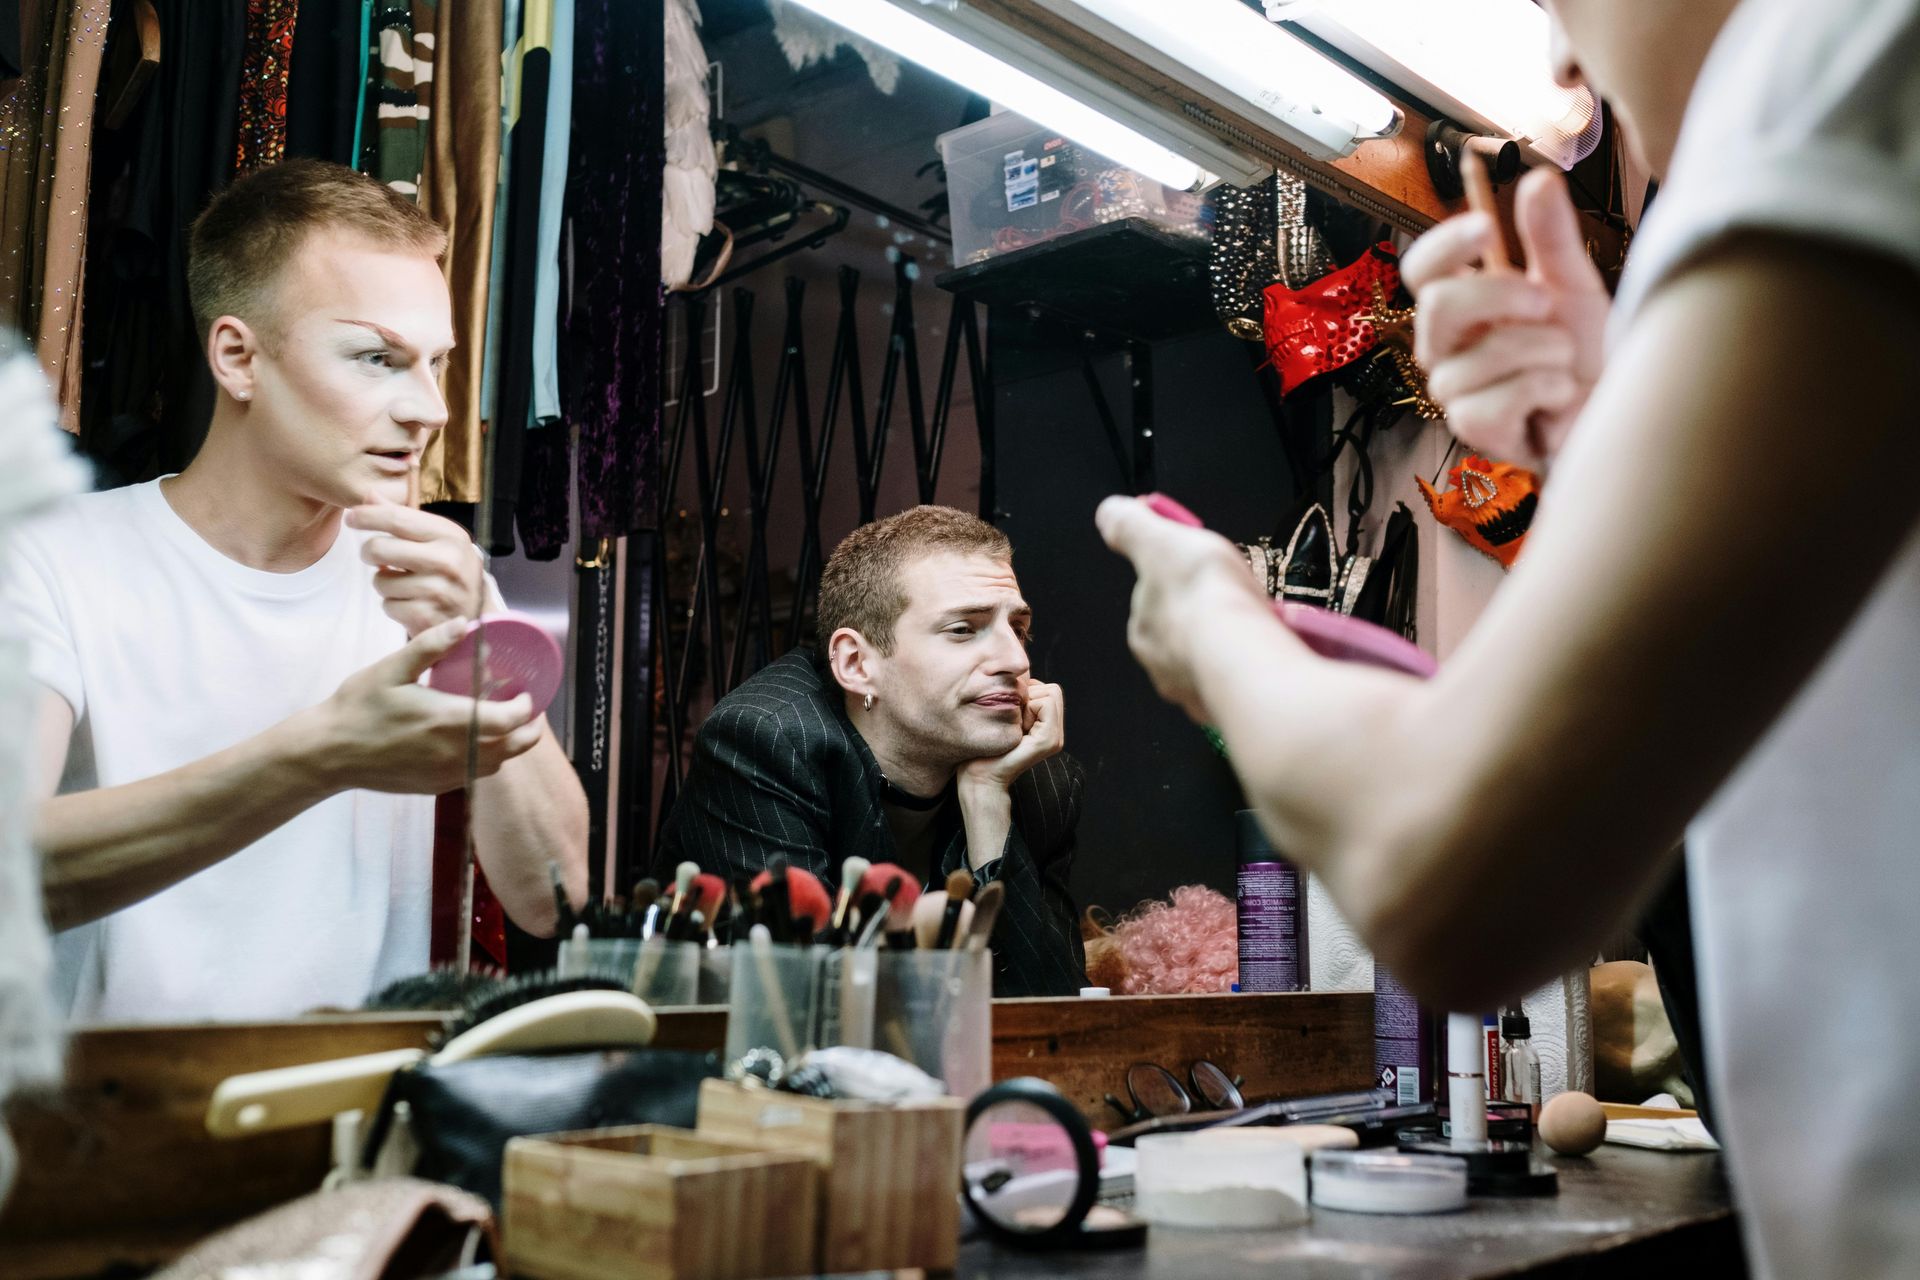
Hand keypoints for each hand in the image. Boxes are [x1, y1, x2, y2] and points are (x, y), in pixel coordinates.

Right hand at [305, 618, 544, 794]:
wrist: (329, 754)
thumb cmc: (358, 708)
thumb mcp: (391, 669)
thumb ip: (430, 646)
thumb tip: (462, 624)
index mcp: (450, 721)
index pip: (511, 720)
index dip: (527, 707)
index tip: (525, 692)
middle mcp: (455, 753)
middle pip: (514, 747)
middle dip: (529, 729)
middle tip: (528, 709)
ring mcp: (447, 774)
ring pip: (497, 764)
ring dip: (509, 745)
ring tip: (504, 723)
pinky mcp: (436, 786)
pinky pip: (475, 775)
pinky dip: (486, 758)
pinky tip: (472, 740)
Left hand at [345, 502, 500, 637]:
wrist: (476, 614)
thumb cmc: (449, 570)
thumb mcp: (436, 539)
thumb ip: (403, 517)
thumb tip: (370, 495)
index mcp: (450, 535)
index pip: (398, 518)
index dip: (367, 515)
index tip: (351, 517)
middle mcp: (447, 561)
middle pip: (379, 548)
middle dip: (368, 552)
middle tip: (375, 556)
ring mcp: (438, 591)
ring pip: (379, 580)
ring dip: (384, 583)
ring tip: (404, 584)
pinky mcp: (427, 616)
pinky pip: (387, 606)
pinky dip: (393, 605)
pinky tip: (411, 602)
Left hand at [959, 679, 1065, 791]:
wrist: (978, 776)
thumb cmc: (983, 746)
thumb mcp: (1003, 716)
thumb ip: (1017, 699)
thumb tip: (1020, 672)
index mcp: (1046, 728)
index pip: (1048, 689)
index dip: (1026, 694)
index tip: (1010, 717)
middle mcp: (1055, 733)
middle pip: (1052, 689)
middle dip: (1029, 696)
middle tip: (1012, 721)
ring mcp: (1055, 738)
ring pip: (1051, 693)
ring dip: (1027, 703)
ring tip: (1014, 726)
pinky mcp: (1049, 740)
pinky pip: (1046, 702)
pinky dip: (1028, 708)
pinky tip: (1016, 729)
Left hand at [1095, 495, 1273, 718]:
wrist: (1242, 656)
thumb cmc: (1202, 595)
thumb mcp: (1160, 541)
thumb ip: (1130, 527)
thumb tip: (1108, 513)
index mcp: (1143, 630)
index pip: (1156, 600)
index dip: (1179, 580)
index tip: (1205, 569)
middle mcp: (1161, 667)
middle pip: (1184, 634)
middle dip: (1204, 617)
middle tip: (1235, 598)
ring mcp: (1195, 693)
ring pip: (1209, 661)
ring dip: (1227, 645)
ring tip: (1255, 626)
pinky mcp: (1229, 710)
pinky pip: (1237, 684)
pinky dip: (1247, 669)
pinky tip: (1264, 655)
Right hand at [1401, 167, 1611, 470]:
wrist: (1611, 407)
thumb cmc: (1583, 350)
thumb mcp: (1573, 284)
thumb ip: (1551, 236)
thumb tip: (1538, 177)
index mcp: (1460, 304)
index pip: (1421, 268)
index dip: (1445, 244)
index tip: (1485, 226)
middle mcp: (1445, 345)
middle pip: (1438, 304)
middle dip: (1504, 296)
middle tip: (1547, 304)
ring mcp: (1454, 389)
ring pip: (1482, 357)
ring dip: (1545, 353)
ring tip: (1563, 363)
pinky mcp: (1473, 430)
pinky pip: (1494, 403)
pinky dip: (1543, 392)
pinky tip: (1557, 397)